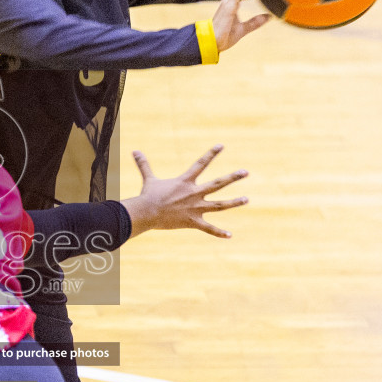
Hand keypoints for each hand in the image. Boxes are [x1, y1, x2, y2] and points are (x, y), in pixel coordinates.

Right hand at [121, 145, 247, 238]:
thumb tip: (134, 151)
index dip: (211, 154)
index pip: (201, 164)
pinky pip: (209, 228)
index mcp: (185, 181)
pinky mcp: (193, 221)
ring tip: (247, 199)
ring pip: (219, 205)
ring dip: (234, 202)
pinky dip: (219, 232)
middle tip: (246, 172)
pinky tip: (230, 235)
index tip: (222, 145)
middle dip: (233, 177)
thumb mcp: (149, 179)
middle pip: (218, 183)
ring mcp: (195, 208)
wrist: (146, 213)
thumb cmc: (148, 196)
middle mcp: (194, 193)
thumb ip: (144, 165)